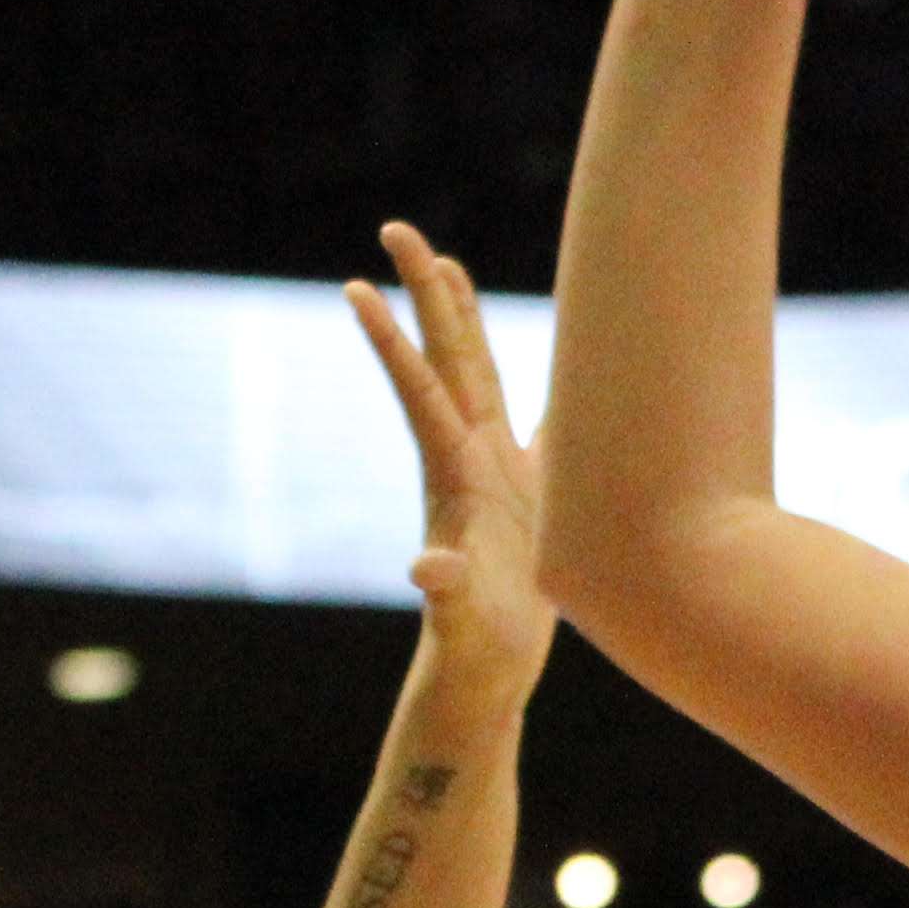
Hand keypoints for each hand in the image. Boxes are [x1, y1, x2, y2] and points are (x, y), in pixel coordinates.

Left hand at [349, 226, 553, 697]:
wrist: (483, 679)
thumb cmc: (471, 653)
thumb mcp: (460, 623)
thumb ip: (447, 592)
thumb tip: (425, 570)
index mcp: (456, 478)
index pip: (421, 393)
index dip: (393, 341)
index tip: (357, 287)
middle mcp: (469, 461)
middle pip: (447, 360)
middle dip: (426, 295)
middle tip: (398, 229)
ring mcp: (496, 474)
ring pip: (480, 378)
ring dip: (463, 321)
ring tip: (448, 266)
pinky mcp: (529, 494)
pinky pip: (536, 420)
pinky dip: (544, 379)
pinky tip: (551, 354)